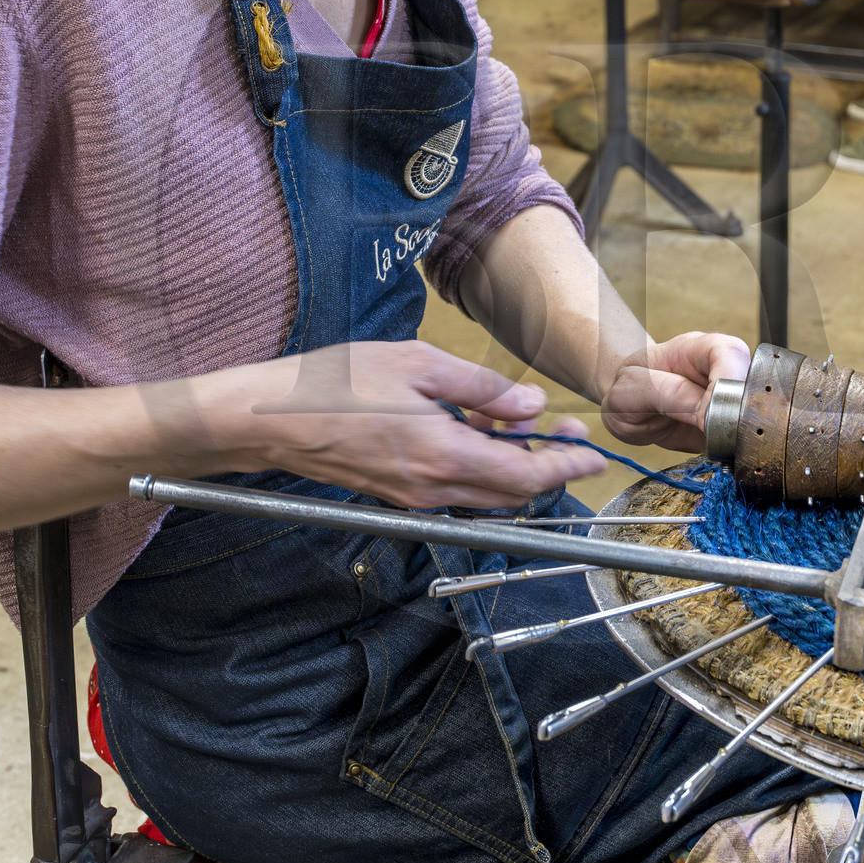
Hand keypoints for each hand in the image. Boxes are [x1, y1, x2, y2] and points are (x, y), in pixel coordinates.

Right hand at [180, 341, 604, 512]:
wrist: (271, 420)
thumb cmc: (336, 384)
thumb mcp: (419, 365)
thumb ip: (481, 387)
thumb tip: (530, 402)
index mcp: (444, 456)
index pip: (527, 477)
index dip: (567, 467)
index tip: (593, 454)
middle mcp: (433, 488)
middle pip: (512, 491)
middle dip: (547, 462)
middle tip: (564, 427)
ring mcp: (414, 497)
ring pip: (484, 489)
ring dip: (509, 459)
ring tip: (513, 413)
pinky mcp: (397, 494)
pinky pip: (454, 484)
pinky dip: (477, 460)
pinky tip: (470, 422)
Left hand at [601, 331, 750, 453]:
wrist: (628, 405)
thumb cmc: (629, 387)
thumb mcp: (631, 390)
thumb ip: (666, 395)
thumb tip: (707, 415)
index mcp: (698, 348)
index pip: (729, 354)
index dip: (724, 383)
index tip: (705, 415)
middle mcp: (723, 369)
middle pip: (754, 383)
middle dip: (738, 412)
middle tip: (714, 434)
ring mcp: (731, 397)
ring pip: (757, 412)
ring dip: (740, 433)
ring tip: (712, 444)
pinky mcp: (732, 425)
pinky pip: (746, 437)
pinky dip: (736, 450)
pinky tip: (717, 454)